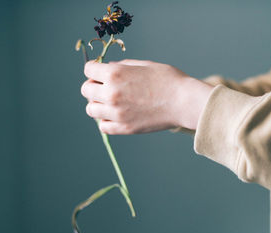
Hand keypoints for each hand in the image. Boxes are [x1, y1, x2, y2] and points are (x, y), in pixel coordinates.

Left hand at [81, 59, 212, 133]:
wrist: (184, 102)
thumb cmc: (168, 80)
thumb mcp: (144, 65)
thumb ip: (122, 66)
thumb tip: (108, 69)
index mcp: (115, 74)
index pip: (88, 70)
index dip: (95, 69)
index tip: (102, 72)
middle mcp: (111, 93)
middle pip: (86, 90)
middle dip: (94, 86)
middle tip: (105, 87)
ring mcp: (117, 113)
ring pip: (91, 110)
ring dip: (98, 104)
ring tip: (111, 103)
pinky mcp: (125, 128)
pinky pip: (103, 127)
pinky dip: (106, 121)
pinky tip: (116, 115)